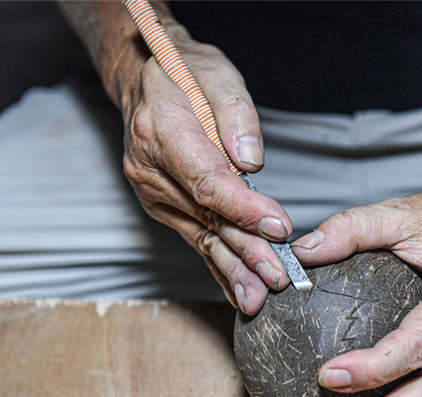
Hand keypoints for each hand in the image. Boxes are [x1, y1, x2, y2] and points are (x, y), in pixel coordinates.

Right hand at [121, 39, 291, 313]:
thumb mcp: (215, 74)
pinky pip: (196, 238)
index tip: (278, 226)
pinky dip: (218, 265)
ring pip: (201, 235)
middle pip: (206, 217)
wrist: (144, 79)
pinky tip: (237, 290)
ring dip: (233, 269)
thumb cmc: (185, 73)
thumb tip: (251, 162)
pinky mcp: (164, 206)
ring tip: (258, 298)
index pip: (207, 180)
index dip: (243, 208)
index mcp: (162, 132)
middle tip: (276, 278)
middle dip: (245, 251)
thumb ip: (236, 113)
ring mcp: (154, 192)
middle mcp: (151, 170)